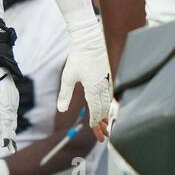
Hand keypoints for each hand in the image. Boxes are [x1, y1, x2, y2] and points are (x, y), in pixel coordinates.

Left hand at [59, 19, 111, 140]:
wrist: (90, 40)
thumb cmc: (78, 57)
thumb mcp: (67, 77)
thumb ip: (65, 95)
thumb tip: (61, 110)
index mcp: (93, 88)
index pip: (96, 111)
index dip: (95, 123)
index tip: (95, 131)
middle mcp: (103, 86)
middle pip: (105, 110)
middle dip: (104, 123)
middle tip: (103, 134)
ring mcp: (109, 81)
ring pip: (110, 102)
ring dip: (108, 115)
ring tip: (106, 125)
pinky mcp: (112, 75)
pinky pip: (113, 94)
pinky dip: (111, 103)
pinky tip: (108, 107)